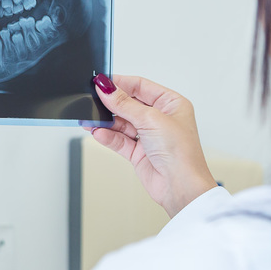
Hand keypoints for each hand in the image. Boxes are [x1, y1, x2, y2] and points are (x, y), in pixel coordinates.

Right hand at [89, 74, 218, 217]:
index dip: (121, 83)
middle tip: (92, 100)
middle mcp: (161, 118)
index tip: (101, 82)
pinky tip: (98, 132)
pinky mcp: (139, 152)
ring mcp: (149, 136)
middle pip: (129, 104)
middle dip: (111, 104)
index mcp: (171, 104)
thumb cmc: (181, 153)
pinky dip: (108, 136)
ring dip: (106, 122)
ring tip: (90, 119)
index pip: (141, 86)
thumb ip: (125, 104)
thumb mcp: (151, 119)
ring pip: (122, 123)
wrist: (180, 187)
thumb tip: (106, 88)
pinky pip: (119, 140)